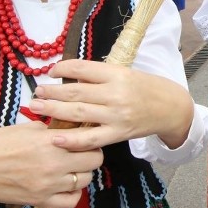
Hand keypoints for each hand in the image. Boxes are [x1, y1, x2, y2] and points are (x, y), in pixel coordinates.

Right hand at [0, 121, 102, 207]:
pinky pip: (70, 202)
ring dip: (81, 174)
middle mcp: (53, 164)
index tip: (87, 137)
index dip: (91, 138)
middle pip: (94, 162)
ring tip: (71, 169)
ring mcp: (48, 185)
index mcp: (51, 141)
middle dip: (90, 155)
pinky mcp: (39, 201)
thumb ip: (53, 130)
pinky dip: (71, 195)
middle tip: (81, 153)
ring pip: (84, 181)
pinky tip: (64, 187)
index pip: (89, 140)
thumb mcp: (28, 128)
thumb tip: (72, 130)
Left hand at [31, 59, 193, 148]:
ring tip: (37, 107)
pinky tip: (55, 137)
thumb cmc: (146, 88)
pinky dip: (72, 139)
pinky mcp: (119, 133)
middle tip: (36, 93)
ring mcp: (117, 115)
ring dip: (53, 110)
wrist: (171, 107)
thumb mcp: (126, 73)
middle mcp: (116, 93)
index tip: (51, 71)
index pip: (83, 68)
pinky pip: (91, 138)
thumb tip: (70, 75)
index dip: (63, 68)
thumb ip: (101, 75)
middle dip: (52, 92)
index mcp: (117, 73)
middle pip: (76, 92)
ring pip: (78, 113)